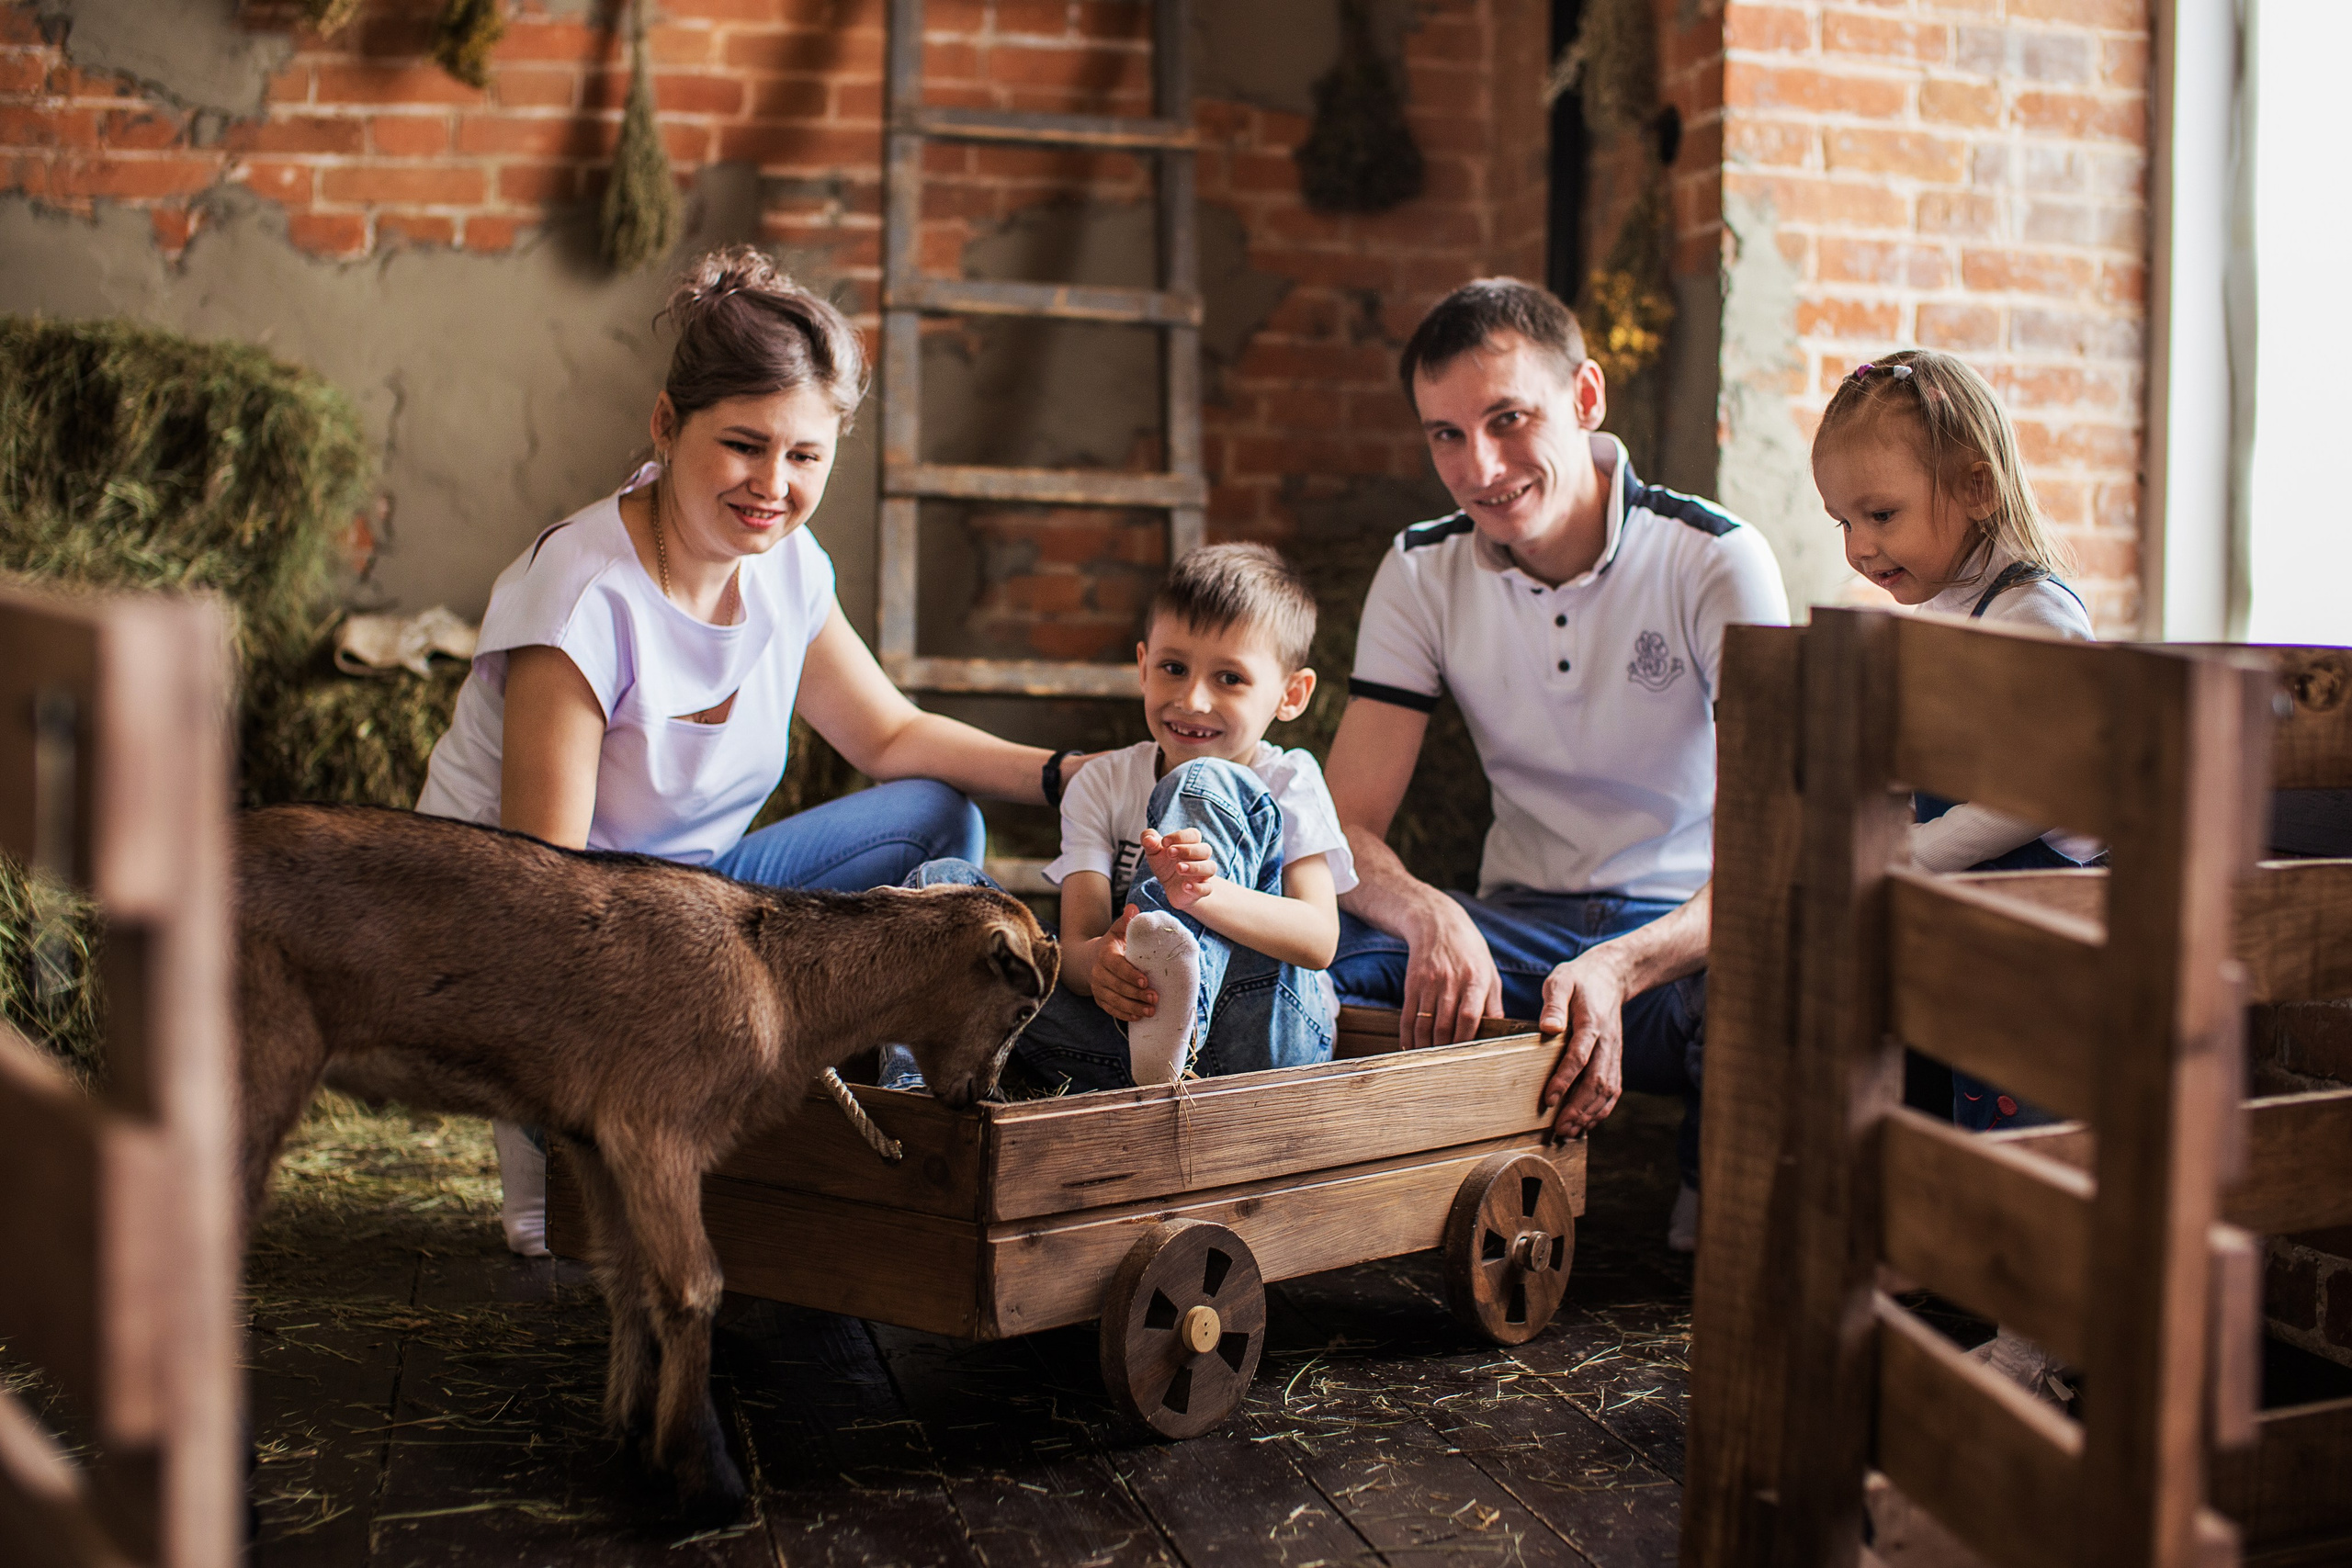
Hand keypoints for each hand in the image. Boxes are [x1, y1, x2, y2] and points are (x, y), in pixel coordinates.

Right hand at [1087, 905, 1157, 1022]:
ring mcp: (1098, 988)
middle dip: (1136, 994)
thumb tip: (1134, 909)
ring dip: (1133, 1007)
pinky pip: (1111, 1010)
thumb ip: (1126, 922)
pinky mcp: (1100, 999)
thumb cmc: (1113, 945)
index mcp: (1104, 954)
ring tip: (1151, 1010)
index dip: (1130, 974)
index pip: (1116, 966)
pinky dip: (1125, 1014)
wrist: (1090, 959)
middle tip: (1155, 997)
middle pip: (1117, 986)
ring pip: (1114, 1001)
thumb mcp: (1118, 931)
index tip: (1145, 980)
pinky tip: (1139, 1017)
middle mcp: (1098, 973)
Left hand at [1140, 828, 1215, 911]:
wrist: (1170, 887)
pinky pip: (1207, 888)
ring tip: (1179, 868)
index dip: (1180, 836)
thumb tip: (1148, 839)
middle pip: (1205, 849)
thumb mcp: (1153, 851)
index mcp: (1191, 844)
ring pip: (1210, 868)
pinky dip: (1197, 887)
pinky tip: (1184, 886)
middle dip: (1187, 850)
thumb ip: (1149, 841)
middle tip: (1170, 853)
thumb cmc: (1165, 864)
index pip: (1193, 834)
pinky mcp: (1201, 890)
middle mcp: (1200, 858)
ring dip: (1195, 867)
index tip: (1164, 842)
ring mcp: (1203, 874)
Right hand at [1401, 895, 1502, 1049]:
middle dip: (1443, 1050)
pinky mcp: (1412, 983)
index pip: (1469, 1016)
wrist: (1437, 923)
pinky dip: (1407, 1035)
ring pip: (1424, 1023)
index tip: (1465, 1059)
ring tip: (1427, 1064)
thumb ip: (1493, 1004)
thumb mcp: (1490, 973)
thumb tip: (1499, 1034)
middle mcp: (1451, 981)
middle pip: (1444, 1024)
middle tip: (1445, 1071)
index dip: (1465, 1040)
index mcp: (1475, 980)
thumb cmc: (1470, 952)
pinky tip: (1410, 1047)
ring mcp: (1429, 982)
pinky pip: (1408, 1015)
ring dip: (1424, 1047)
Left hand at [1537, 950, 1629, 1139]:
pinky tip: (1586, 1122)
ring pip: (1608, 1090)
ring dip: (1590, 1113)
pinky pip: (1613, 1089)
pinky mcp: (1614, 1058)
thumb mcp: (1561, 981)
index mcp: (1591, 1023)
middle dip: (1579, 1107)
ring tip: (1569, 1131)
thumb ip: (1554, 1003)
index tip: (1549, 1099)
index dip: (1565, 1080)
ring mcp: (1613, 1052)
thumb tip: (1549, 1028)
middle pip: (1597, 1081)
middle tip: (1560, 1127)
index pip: (1579, 1057)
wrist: (1611, 977)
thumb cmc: (1579, 980)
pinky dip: (1602, 1109)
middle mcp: (1606, 1042)